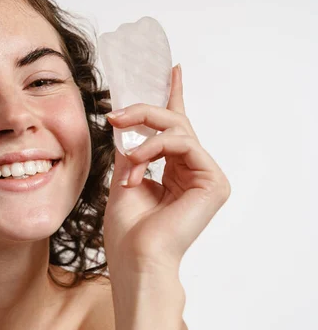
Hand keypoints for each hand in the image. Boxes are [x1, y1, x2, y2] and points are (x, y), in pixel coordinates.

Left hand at [103, 64, 230, 275]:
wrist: (135, 258)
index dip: (174, 97)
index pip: (175, 129)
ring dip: (143, 139)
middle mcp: (194, 171)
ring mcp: (206, 177)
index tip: (173, 71)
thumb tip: (125, 124)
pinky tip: (137, 167)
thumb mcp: (124, 178)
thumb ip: (131, 150)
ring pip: (178, 130)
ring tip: (126, 160)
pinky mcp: (214, 182)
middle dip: (143, 112)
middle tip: (115, 114)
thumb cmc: (128, 230)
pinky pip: (183, 145)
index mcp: (175, 172)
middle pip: (174, 123)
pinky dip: (154, 150)